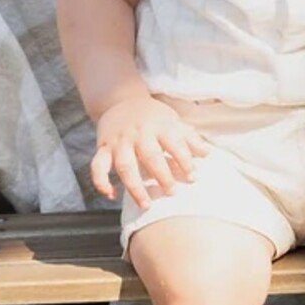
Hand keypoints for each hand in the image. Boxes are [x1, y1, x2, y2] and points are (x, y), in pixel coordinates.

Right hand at [92, 94, 209, 208]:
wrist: (120, 100)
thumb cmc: (152, 116)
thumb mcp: (172, 121)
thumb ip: (189, 138)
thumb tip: (207, 154)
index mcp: (159, 126)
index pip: (175, 144)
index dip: (184, 161)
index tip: (192, 178)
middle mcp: (139, 133)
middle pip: (150, 156)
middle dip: (162, 176)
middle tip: (172, 193)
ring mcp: (119, 142)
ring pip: (125, 166)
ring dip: (135, 187)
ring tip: (146, 204)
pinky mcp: (102, 148)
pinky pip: (97, 166)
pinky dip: (101, 182)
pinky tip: (111, 195)